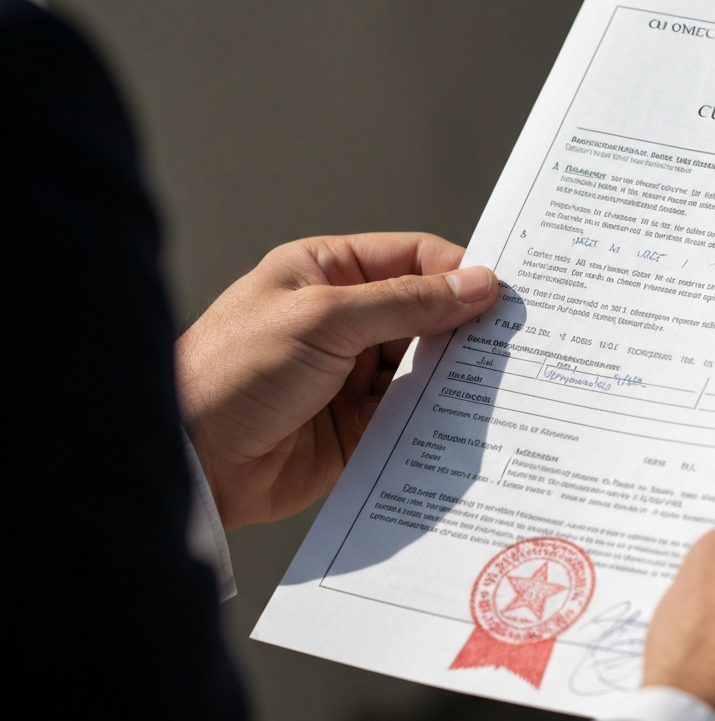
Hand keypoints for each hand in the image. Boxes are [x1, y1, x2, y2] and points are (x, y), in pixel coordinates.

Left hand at [175, 233, 496, 528]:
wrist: (193, 461)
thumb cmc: (235, 370)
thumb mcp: (325, 319)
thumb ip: (406, 302)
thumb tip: (477, 284)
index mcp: (329, 273)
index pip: (412, 258)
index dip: (459, 271)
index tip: (503, 293)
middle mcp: (345, 319)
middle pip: (426, 312)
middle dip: (464, 325)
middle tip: (514, 339)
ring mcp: (352, 372)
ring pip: (424, 364)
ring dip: (454, 372)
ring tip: (499, 381)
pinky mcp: (359, 423)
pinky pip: (412, 412)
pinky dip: (438, 414)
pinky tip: (465, 417)